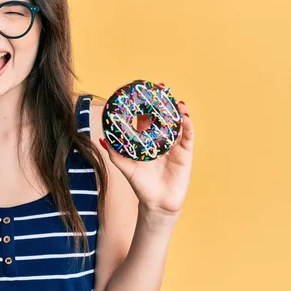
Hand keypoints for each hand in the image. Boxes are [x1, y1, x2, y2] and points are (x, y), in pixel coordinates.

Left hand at [99, 95, 193, 218]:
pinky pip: (188, 136)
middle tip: (161, 87)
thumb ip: (115, 153)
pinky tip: (185, 117)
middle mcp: (162, 140)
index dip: (145, 105)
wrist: (157, 203)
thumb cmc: (141, 186)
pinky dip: (187, 126)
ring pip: (178, 124)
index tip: (142, 91)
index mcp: (148, 141)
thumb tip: (102, 138)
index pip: (147, 118)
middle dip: (163, 102)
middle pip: (164, 117)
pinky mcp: (185, 153)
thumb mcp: (126, 167)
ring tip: (176, 100)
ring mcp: (174, 145)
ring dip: (178, 111)